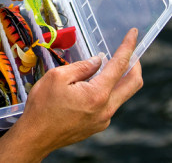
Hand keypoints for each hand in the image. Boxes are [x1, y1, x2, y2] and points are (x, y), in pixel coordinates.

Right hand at [0, 28, 142, 160]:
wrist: (35, 137)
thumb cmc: (42, 107)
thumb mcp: (56, 77)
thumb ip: (81, 66)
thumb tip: (98, 60)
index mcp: (97, 94)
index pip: (120, 65)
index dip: (128, 46)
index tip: (133, 34)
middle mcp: (106, 109)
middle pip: (134, 83)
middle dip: (136, 64)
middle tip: (130, 52)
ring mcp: (103, 120)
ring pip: (122, 95)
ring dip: (120, 79)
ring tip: (104, 68)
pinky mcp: (97, 126)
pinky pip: (110, 104)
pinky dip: (107, 91)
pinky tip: (91, 86)